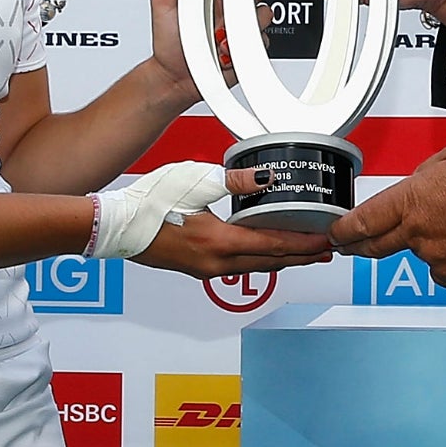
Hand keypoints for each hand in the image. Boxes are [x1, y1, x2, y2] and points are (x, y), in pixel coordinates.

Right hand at [133, 166, 334, 276]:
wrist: (117, 225)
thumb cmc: (149, 202)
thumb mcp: (195, 182)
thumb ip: (234, 180)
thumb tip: (266, 177)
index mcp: (219, 243)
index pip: (274, 246)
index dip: (304, 245)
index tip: (326, 242)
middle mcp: (216, 263)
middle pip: (271, 262)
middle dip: (302, 257)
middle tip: (328, 251)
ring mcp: (206, 269)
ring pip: (256, 266)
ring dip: (284, 259)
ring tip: (306, 254)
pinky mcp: (198, 267)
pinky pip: (240, 265)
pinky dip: (262, 259)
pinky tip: (266, 252)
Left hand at [149, 0, 269, 99]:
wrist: (173, 76)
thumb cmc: (167, 40)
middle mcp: (230, 3)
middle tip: (242, 8)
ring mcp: (241, 25)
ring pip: (263, 16)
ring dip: (241, 28)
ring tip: (218, 38)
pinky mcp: (248, 46)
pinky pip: (260, 41)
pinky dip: (243, 47)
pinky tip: (225, 52)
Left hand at [326, 137, 445, 287]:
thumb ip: (429, 170)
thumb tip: (423, 181)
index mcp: (413, 198)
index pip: (365, 219)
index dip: (344, 228)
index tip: (334, 231)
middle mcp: (418, 232)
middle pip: (377, 245)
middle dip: (359, 245)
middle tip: (351, 245)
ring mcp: (436, 257)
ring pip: (421, 250)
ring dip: (428, 239)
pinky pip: (444, 266)